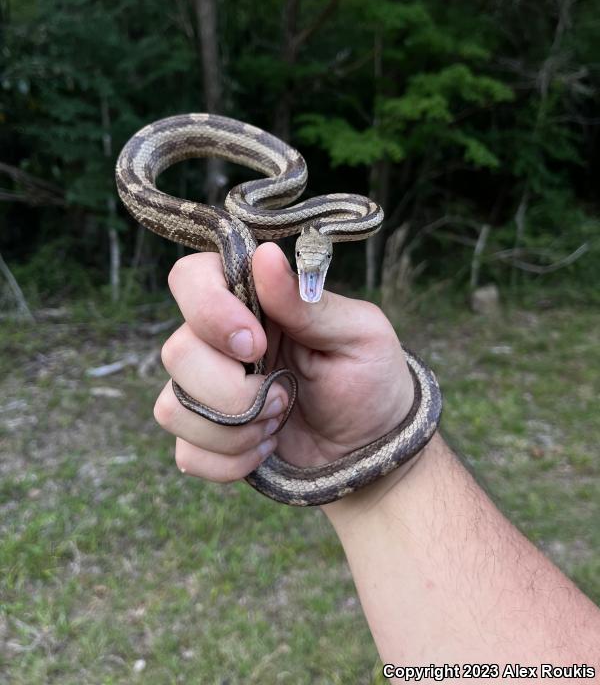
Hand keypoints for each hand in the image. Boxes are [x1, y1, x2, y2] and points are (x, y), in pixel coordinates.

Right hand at [155, 242, 413, 483]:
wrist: (372, 447)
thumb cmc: (371, 379)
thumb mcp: (358, 334)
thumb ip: (307, 302)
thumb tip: (265, 256)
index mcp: (253, 302)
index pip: (191, 278)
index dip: (209, 310)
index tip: (255, 344)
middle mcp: (219, 341)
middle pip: (177, 352)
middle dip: (232, 389)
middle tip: (285, 396)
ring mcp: (207, 391)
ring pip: (172, 407)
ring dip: (233, 428)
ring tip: (278, 423)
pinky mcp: (206, 437)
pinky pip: (187, 453)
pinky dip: (232, 461)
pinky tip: (267, 448)